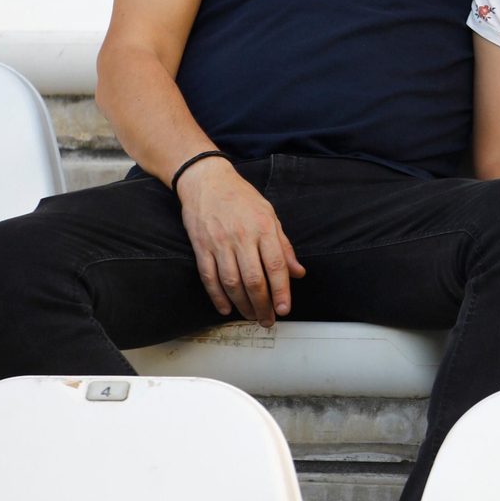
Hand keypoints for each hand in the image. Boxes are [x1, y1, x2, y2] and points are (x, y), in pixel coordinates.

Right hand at [176, 158, 305, 326]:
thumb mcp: (270, 214)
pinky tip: (226, 308)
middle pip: (254, 280)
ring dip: (242, 305)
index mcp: (264, 228)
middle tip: (268, 320)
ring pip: (232, 283)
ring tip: (251, 316)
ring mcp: (220, 243)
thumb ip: (283, 245)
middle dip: (263, 305)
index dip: (281, 291)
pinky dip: (217, 297)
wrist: (207, 180)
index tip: (285, 309)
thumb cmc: (241, 197)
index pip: (276, 266)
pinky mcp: (201, 247)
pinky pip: (209, 277)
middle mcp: (242, 237)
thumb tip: (298, 272)